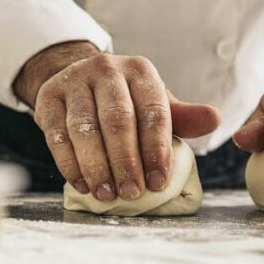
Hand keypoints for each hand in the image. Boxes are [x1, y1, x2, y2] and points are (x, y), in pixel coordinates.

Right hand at [15, 41, 219, 200]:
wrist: (78, 81)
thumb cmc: (125, 100)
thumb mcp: (155, 104)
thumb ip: (183, 117)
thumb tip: (215, 119)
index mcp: (140, 71)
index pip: (154, 112)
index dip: (157, 150)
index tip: (159, 182)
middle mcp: (106, 69)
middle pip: (117, 120)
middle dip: (126, 161)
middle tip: (133, 193)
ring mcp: (74, 81)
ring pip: (84, 128)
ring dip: (96, 166)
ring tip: (107, 194)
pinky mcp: (47, 97)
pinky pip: (56, 135)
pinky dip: (69, 164)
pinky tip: (83, 184)